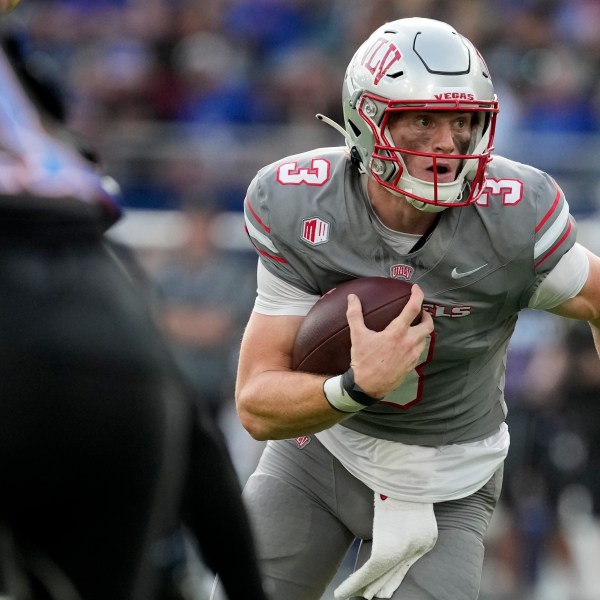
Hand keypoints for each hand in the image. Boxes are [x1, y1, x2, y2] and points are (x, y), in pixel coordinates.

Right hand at [345, 284, 433, 398]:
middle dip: (426, 315)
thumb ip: (355, 314)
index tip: (416, 289)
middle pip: (428, 324)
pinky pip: (420, 351)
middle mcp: (409, 342)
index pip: (413, 308)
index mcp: (397, 332)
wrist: (367, 386)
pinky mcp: (412, 365)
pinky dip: (417, 344)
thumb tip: (352, 298)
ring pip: (425, 338)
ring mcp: (413, 355)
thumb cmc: (363, 360)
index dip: (418, 295)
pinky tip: (408, 345)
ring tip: (413, 328)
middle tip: (420, 312)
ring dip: (422, 331)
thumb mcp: (357, 336)